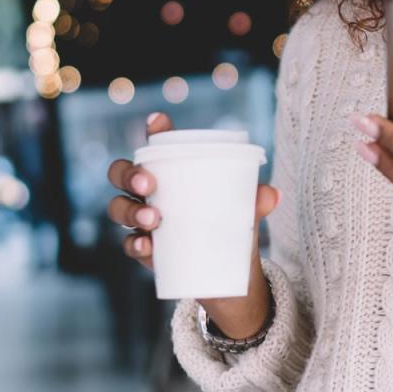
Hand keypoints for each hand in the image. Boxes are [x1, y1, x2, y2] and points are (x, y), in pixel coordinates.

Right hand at [107, 112, 280, 336]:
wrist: (227, 270)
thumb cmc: (229, 223)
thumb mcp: (242, 210)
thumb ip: (255, 200)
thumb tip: (273, 194)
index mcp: (171, 171)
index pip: (156, 145)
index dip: (154, 130)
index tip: (158, 122)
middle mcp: (148, 191)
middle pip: (122, 173)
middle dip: (130, 174)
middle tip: (149, 184)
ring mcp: (142, 220)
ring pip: (119, 208)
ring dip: (132, 210)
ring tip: (154, 219)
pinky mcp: (145, 249)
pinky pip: (130, 244)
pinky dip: (135, 244)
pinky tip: (147, 246)